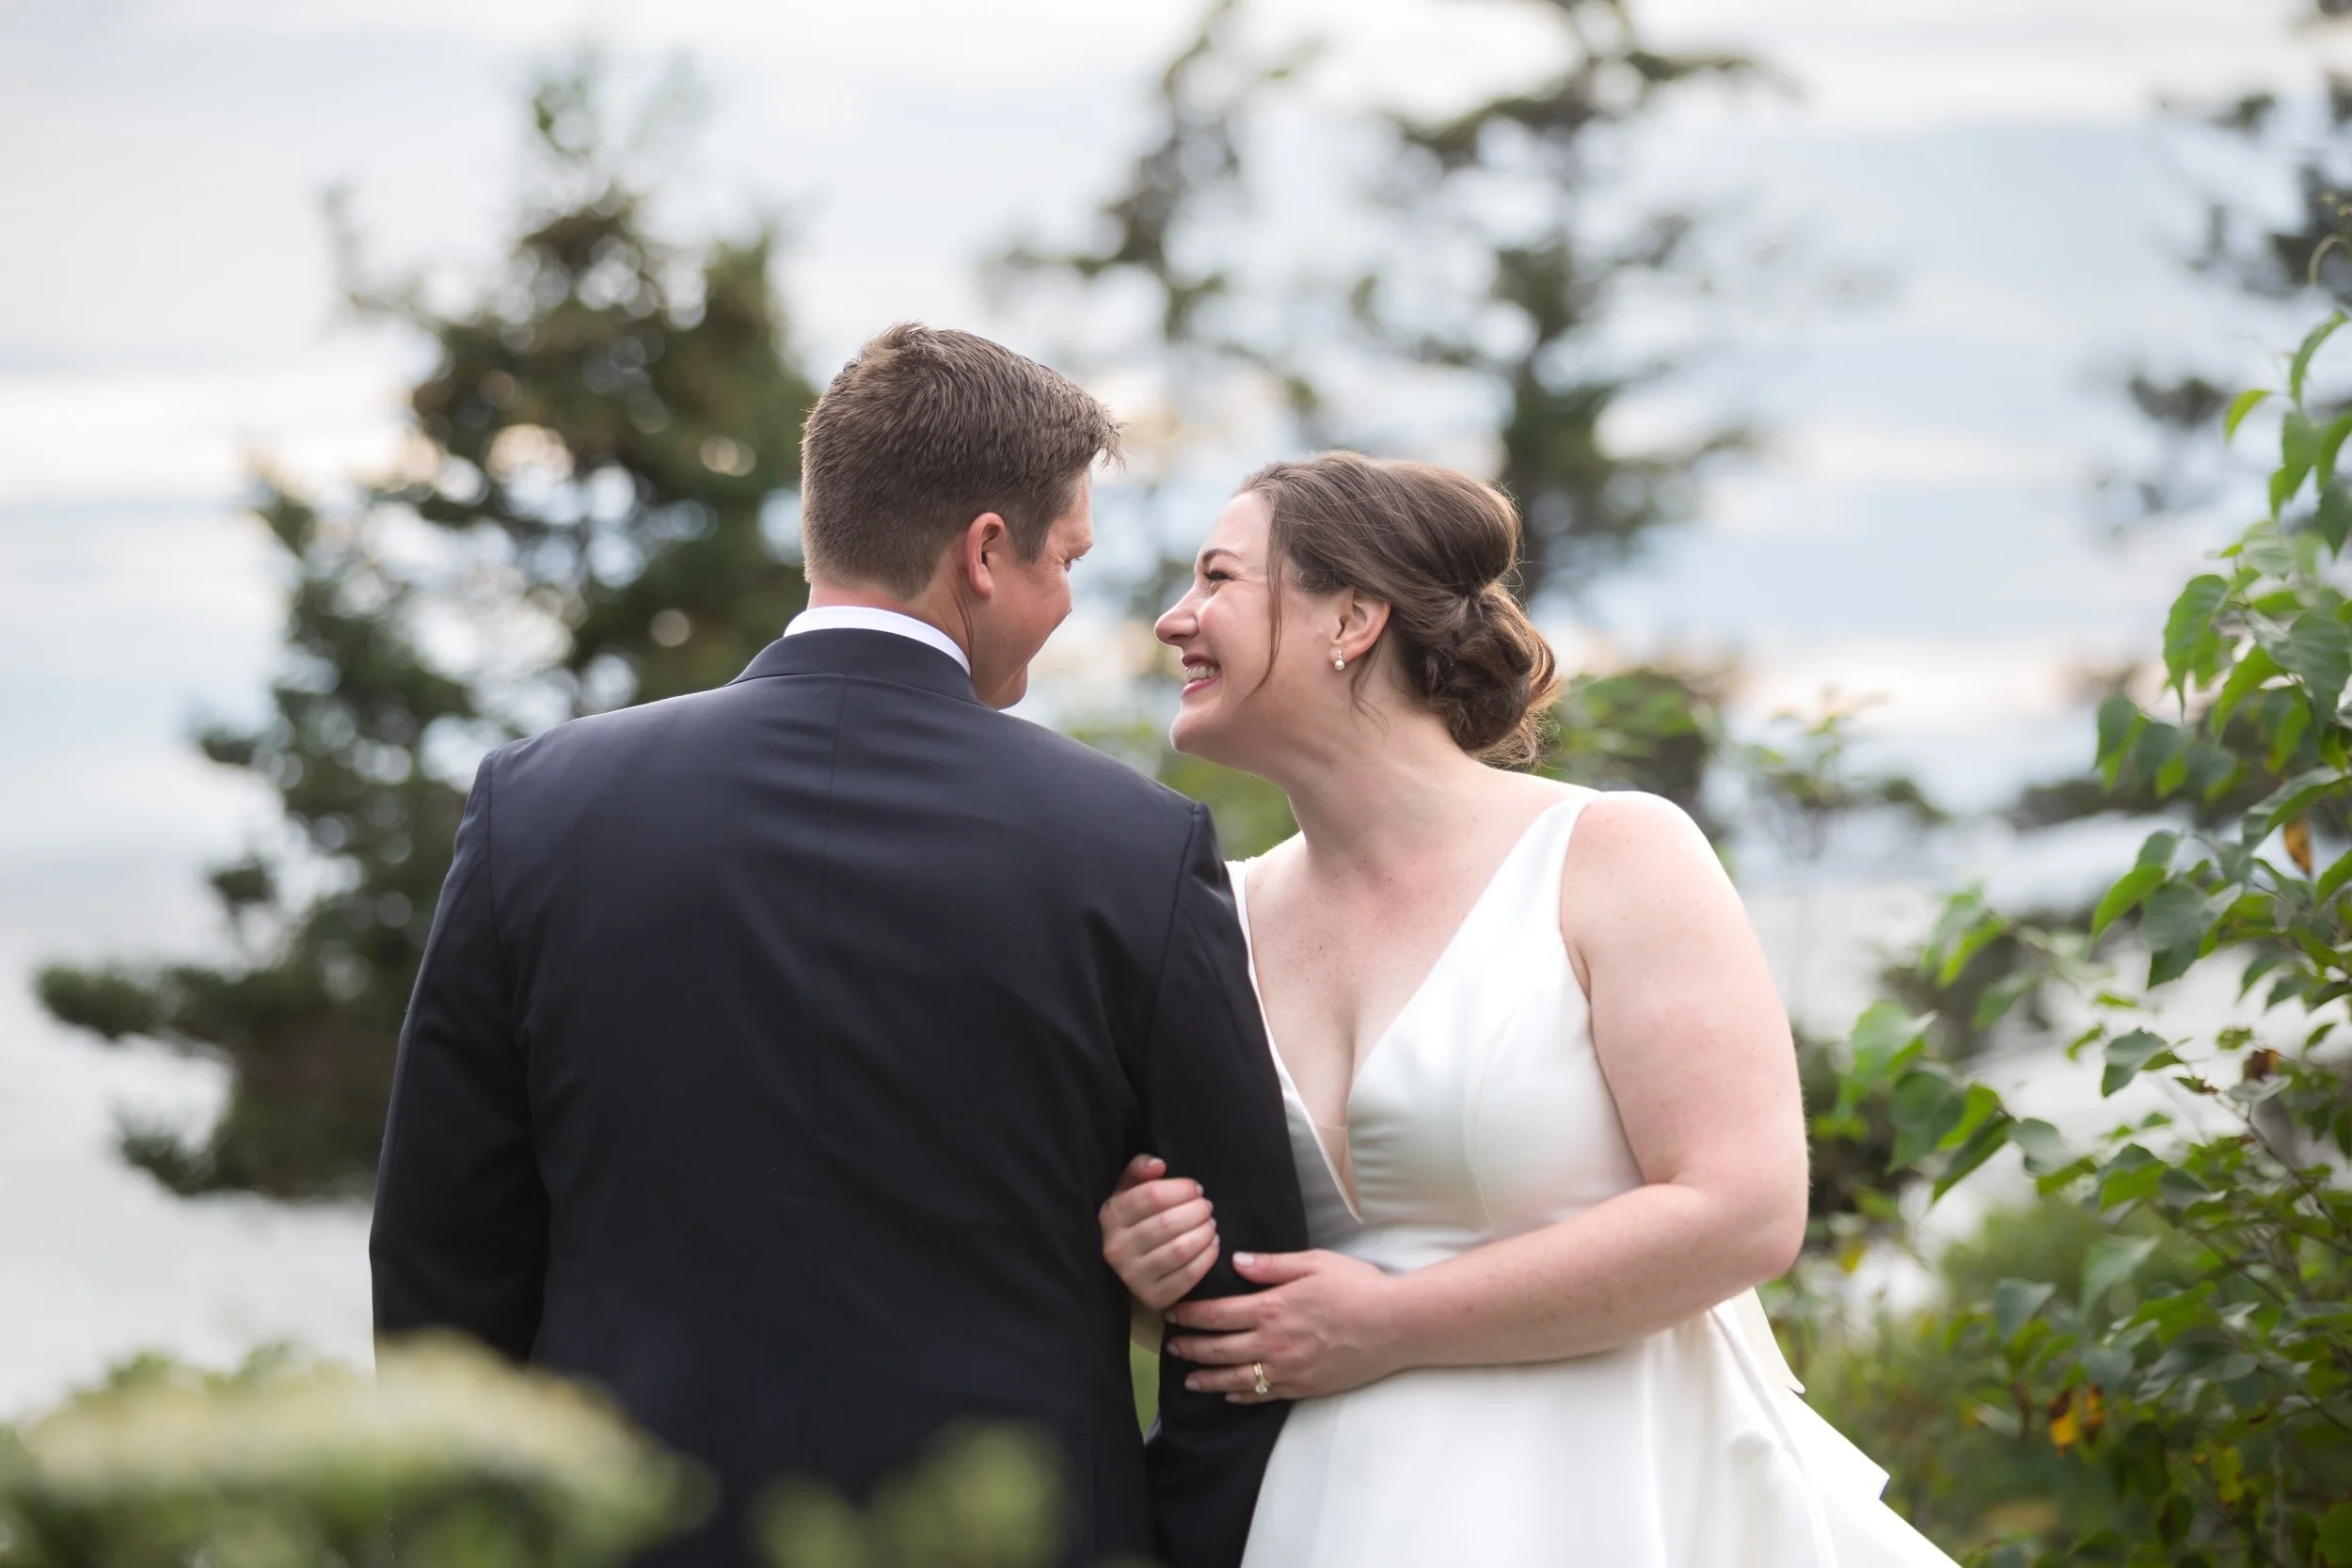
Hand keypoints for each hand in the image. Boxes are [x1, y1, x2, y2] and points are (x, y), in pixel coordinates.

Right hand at [1100, 1154, 1218, 1310]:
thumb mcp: (1129, 1191)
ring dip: (1205, 1233)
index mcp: (1110, 1217)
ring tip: (1211, 1225)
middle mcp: (1116, 1249)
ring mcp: (1133, 1277)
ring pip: (1180, 1249)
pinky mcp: (1153, 1297)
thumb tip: (1159, 1165)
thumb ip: (1139, 1170)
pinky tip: (1212, 1245)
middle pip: (1168, 1223)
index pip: (1152, 1195)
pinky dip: (1207, 1257)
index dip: (1181, 1188)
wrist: (1129, 1265)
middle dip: (1197, 1210)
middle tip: (1207, 1207)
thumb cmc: (1135, 1220)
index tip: (1196, 1188)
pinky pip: (1189, 1276)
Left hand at [1165, 1249, 1401, 1402]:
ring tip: (1189, 1380)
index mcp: (1271, 1307)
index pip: (1216, 1315)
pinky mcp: (1304, 1386)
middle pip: (1218, 1349)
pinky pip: (1264, 1395)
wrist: (1394, 1325)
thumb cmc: (1357, 1287)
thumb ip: (1272, 1265)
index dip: (1188, 1316)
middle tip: (1171, 1349)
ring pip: (1235, 1379)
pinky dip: (1242, 1396)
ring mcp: (1287, 1369)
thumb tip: (1237, 1262)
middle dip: (1189, 1349)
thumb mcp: (1313, 1263)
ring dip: (1207, 1379)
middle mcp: (1272, 1342)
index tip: (1170, 1314)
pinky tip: (1230, 1395)